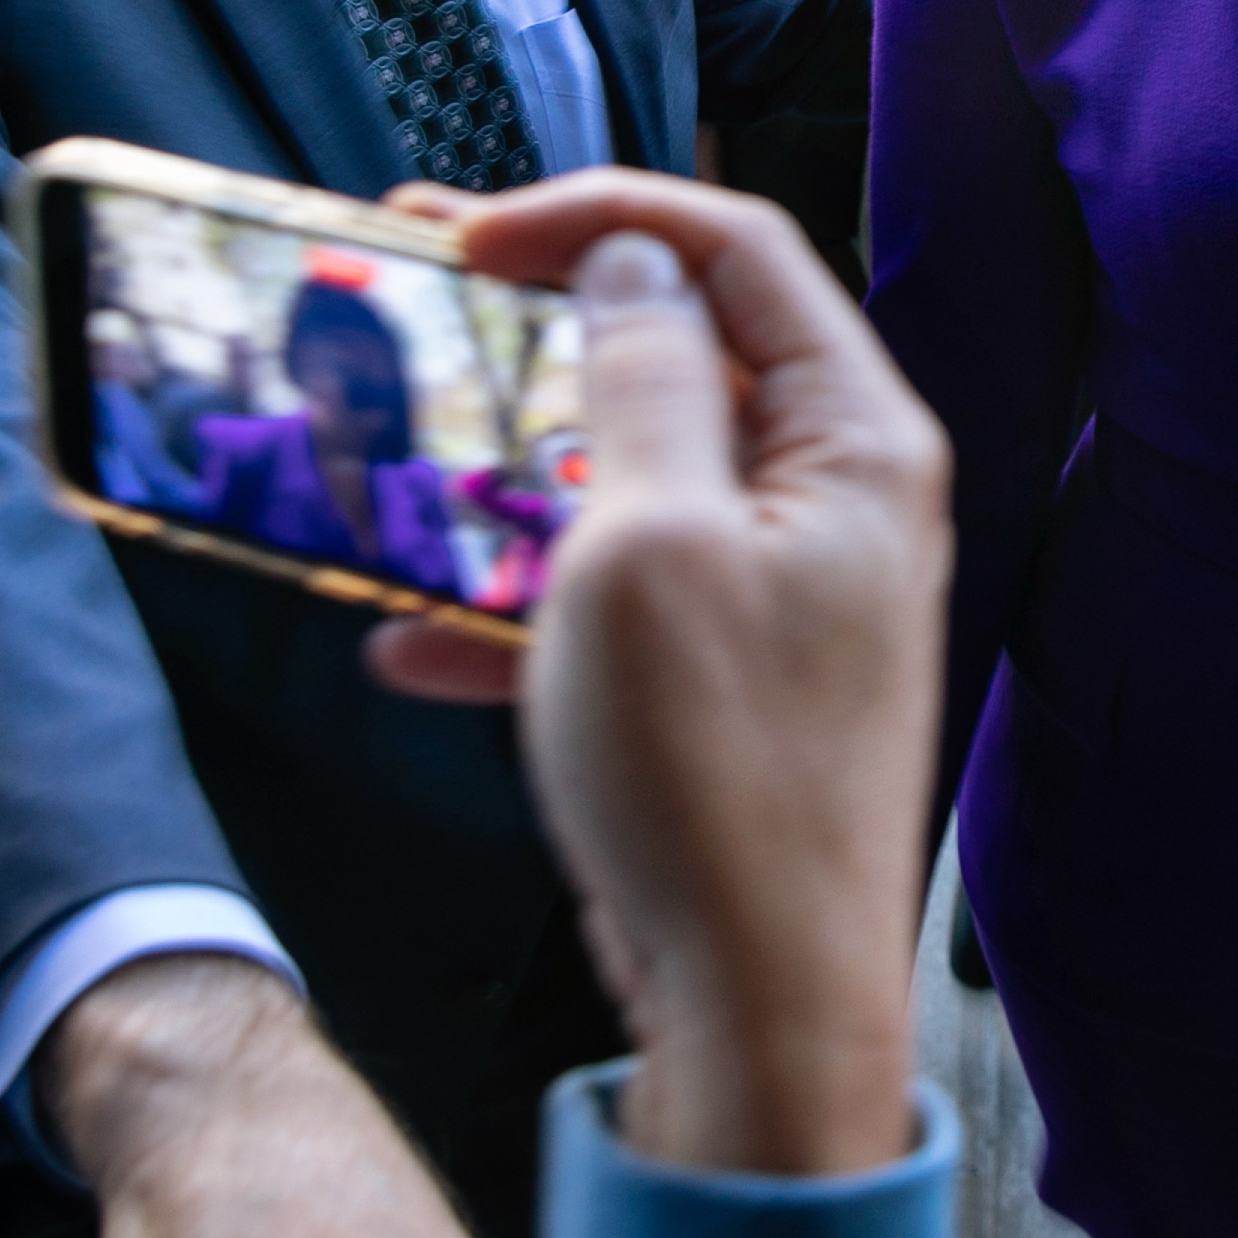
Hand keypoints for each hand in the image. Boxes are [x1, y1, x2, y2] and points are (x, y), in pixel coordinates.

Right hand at [364, 172, 948, 1177]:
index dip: (596, 216)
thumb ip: (640, 383)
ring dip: (503, 464)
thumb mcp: (645, 547)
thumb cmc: (716, 786)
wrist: (761, 1020)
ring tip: (381, 446)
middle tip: (403, 281)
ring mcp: (781, 595)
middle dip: (535, 316)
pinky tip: (404, 643)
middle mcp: (836, 501)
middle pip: (680, 347)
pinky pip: (608, 601)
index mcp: (855, 441)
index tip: (462, 236)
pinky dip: (509, 607)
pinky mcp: (723, 684)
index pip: (735, 248)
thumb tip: (633, 268)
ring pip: (626, 474)